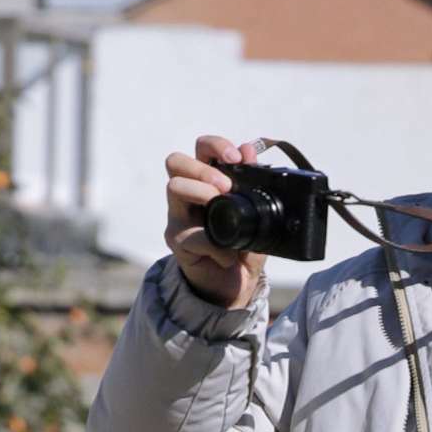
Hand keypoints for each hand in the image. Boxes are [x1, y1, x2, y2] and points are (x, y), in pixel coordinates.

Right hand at [165, 136, 266, 310]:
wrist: (234, 286)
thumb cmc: (243, 246)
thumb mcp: (257, 214)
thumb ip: (253, 184)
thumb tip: (250, 149)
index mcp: (208, 181)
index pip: (202, 149)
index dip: (216, 145)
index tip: (237, 158)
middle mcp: (188, 194)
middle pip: (176, 161)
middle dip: (203, 167)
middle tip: (225, 186)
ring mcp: (179, 216)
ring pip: (174, 186)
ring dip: (201, 192)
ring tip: (221, 206)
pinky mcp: (177, 241)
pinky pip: (189, 233)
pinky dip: (213, 243)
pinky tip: (228, 254)